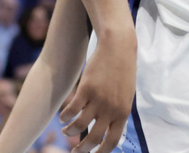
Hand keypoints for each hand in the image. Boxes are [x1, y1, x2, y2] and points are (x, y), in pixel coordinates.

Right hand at [60, 28, 136, 152]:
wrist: (118, 46)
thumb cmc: (122, 70)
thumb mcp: (125, 94)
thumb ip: (117, 112)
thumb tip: (107, 131)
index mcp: (123, 112)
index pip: (111, 142)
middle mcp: (111, 109)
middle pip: (93, 139)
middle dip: (81, 149)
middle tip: (74, 150)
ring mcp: (98, 99)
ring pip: (78, 126)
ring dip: (69, 131)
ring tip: (66, 129)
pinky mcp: (86, 89)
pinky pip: (70, 111)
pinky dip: (64, 117)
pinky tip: (63, 117)